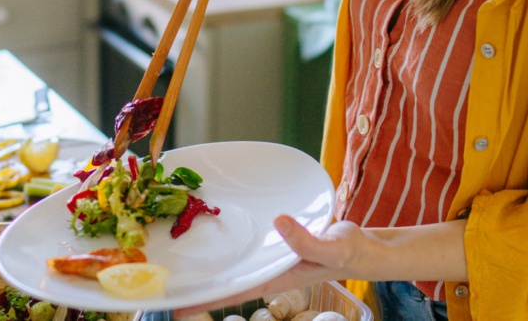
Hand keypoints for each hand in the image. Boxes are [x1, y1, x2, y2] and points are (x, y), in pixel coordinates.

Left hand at [174, 216, 366, 314]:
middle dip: (199, 286)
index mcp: (277, 275)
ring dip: (212, 266)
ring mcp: (271, 256)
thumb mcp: (331, 247)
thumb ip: (305, 239)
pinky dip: (231, 245)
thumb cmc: (348, 252)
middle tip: (163, 288)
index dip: (206, 298)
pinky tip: (219, 241)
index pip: (234, 291)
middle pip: (227, 281)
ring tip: (180, 266)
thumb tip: (280, 222)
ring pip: (235, 264)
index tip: (176, 306)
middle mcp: (269, 269)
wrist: (363, 249)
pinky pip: (247, 246)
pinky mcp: (276, 241)